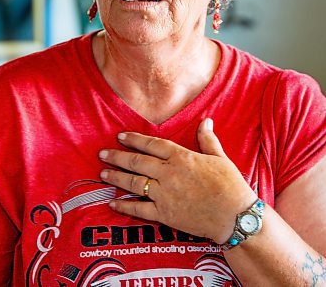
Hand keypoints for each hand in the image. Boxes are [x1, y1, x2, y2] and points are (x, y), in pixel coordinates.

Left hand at [99, 118, 256, 242]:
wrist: (235, 217)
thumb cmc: (230, 185)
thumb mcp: (220, 157)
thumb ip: (207, 139)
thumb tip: (205, 120)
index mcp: (181, 157)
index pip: (152, 144)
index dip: (134, 139)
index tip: (120, 136)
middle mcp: (169, 174)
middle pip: (137, 162)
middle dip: (117, 157)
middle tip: (102, 153)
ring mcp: (165, 195)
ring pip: (135, 183)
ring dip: (117, 177)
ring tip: (103, 173)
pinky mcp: (165, 215)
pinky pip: (140, 210)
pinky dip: (125, 206)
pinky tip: (113, 202)